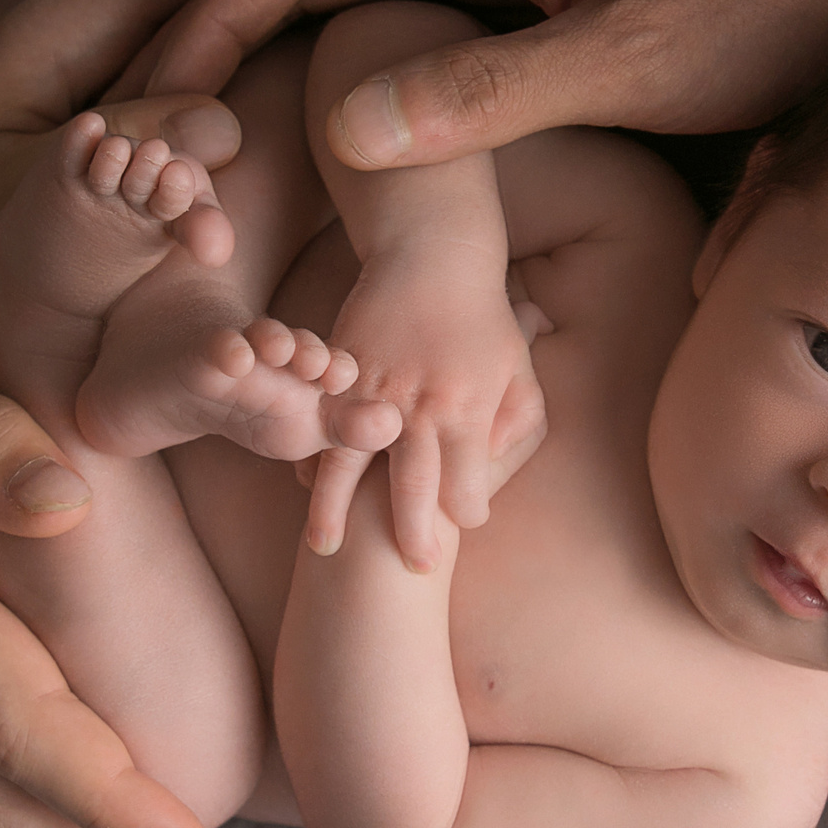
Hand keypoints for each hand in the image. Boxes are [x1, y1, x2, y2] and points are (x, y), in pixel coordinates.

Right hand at [130, 0, 827, 166]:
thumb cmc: (772, 6)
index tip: (154, 102)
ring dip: (274, 47)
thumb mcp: (628, 61)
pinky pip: (410, 7)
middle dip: (216, 34)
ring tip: (212, 131)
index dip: (210, 23)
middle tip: (153, 127)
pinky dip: (349, 57)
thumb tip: (347, 125)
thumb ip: (488, 93)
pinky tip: (329, 122)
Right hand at [301, 250, 546, 570]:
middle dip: (412, 535)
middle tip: (412, 572)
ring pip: (348, 462)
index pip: (467, 487)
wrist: (433, 256)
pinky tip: (308, 486)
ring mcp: (373, 390)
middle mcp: (419, 406)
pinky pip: (320, 425)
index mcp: (467, 411)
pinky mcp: (340, 374)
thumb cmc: (485, 323)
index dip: (469, 513)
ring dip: (336, 510)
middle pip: (412, 487)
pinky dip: (312, 458)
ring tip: (328, 550)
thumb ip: (517, 429)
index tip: (465, 523)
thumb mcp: (519, 374)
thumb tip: (494, 480)